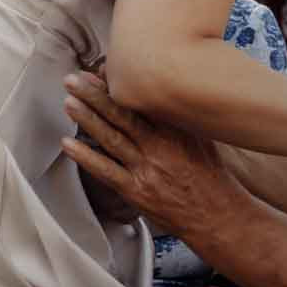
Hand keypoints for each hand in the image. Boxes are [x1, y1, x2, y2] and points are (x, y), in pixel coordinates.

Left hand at [60, 71, 247, 237]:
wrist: (218, 216)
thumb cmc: (207, 175)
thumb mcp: (198, 140)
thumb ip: (173, 118)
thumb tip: (149, 93)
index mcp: (178, 132)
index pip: (144, 103)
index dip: (118, 87)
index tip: (97, 70)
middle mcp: (161, 147)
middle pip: (124, 116)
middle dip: (96, 96)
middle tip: (73, 79)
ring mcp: (147, 169)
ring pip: (112, 139)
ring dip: (88, 119)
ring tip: (68, 101)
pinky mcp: (136, 191)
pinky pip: (107, 171)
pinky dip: (86, 157)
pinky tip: (68, 143)